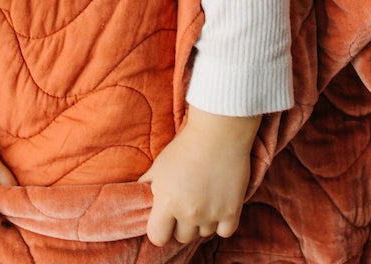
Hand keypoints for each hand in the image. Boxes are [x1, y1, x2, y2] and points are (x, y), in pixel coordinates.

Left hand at [140, 108, 259, 246]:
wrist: (218, 132)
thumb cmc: (185, 147)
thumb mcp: (159, 166)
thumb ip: (147, 187)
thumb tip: (139, 199)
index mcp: (167, 202)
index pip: (157, 237)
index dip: (160, 228)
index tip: (165, 219)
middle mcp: (188, 212)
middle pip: (182, 236)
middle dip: (182, 222)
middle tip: (187, 202)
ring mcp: (211, 213)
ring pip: (204, 232)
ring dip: (204, 220)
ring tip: (205, 197)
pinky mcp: (232, 211)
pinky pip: (225, 231)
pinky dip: (223, 222)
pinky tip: (219, 205)